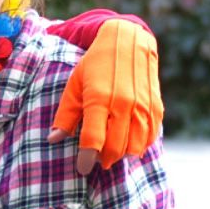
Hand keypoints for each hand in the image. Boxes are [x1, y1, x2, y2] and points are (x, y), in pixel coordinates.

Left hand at [49, 15, 163, 173]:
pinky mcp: (156, 106)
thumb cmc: (95, 65)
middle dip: (103, 160)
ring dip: (122, 155)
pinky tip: (129, 144)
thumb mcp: (74, 85)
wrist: (128, 40)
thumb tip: (53, 140)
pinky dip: (140, 146)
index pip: (92, 140)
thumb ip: (66, 115)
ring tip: (112, 153)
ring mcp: (142, 106)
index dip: (86, 159)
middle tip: (96, 160)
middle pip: (114, 148)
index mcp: (99, 99)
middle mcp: (123, 104)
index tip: (82, 168)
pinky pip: (150, 136)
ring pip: (135, 146)